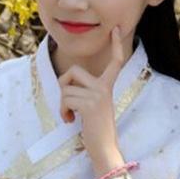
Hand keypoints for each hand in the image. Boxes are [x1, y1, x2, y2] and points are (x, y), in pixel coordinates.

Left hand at [58, 26, 127, 176]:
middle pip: (73, 71)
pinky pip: (65, 100)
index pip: (115, 62)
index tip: (117, 30)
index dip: (116, 45)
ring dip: (62, 104)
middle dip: (63, 85)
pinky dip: (63, 112)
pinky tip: (71, 121)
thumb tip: (66, 83)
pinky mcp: (89, 104)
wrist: (104, 148)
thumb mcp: (93, 105)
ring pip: (66, 89)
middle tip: (67, 102)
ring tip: (71, 116)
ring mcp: (98, 95)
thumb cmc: (96, 129)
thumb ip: (85, 91)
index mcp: (108, 86)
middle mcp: (105, 87)